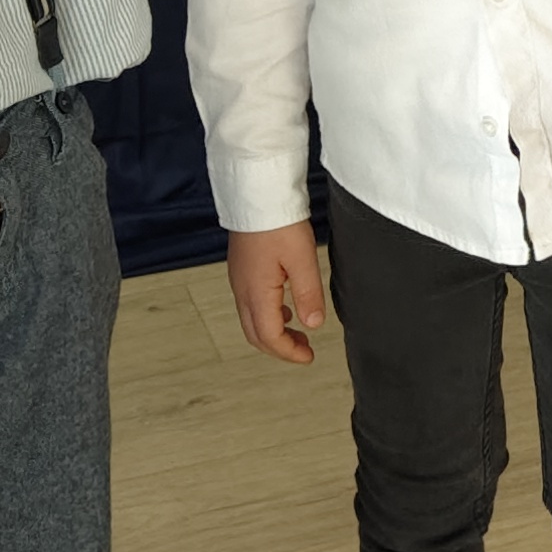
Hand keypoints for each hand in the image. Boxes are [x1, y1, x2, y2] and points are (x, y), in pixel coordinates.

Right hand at [225, 223, 327, 361]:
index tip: (308, 357)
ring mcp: (238, 280)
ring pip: (250, 320)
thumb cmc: (278, 222)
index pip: (269, 337)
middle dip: (279, 347)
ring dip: (273, 332)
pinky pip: (249, 303)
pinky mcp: (241, 269)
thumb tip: (313, 324)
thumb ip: (308, 295)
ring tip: (298, 332)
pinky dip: (267, 315)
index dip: (289, 352)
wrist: (257, 194)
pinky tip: (285, 308)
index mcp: (256, 293)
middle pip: (255, 334)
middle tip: (304, 350)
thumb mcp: (302, 260)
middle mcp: (241, 290)